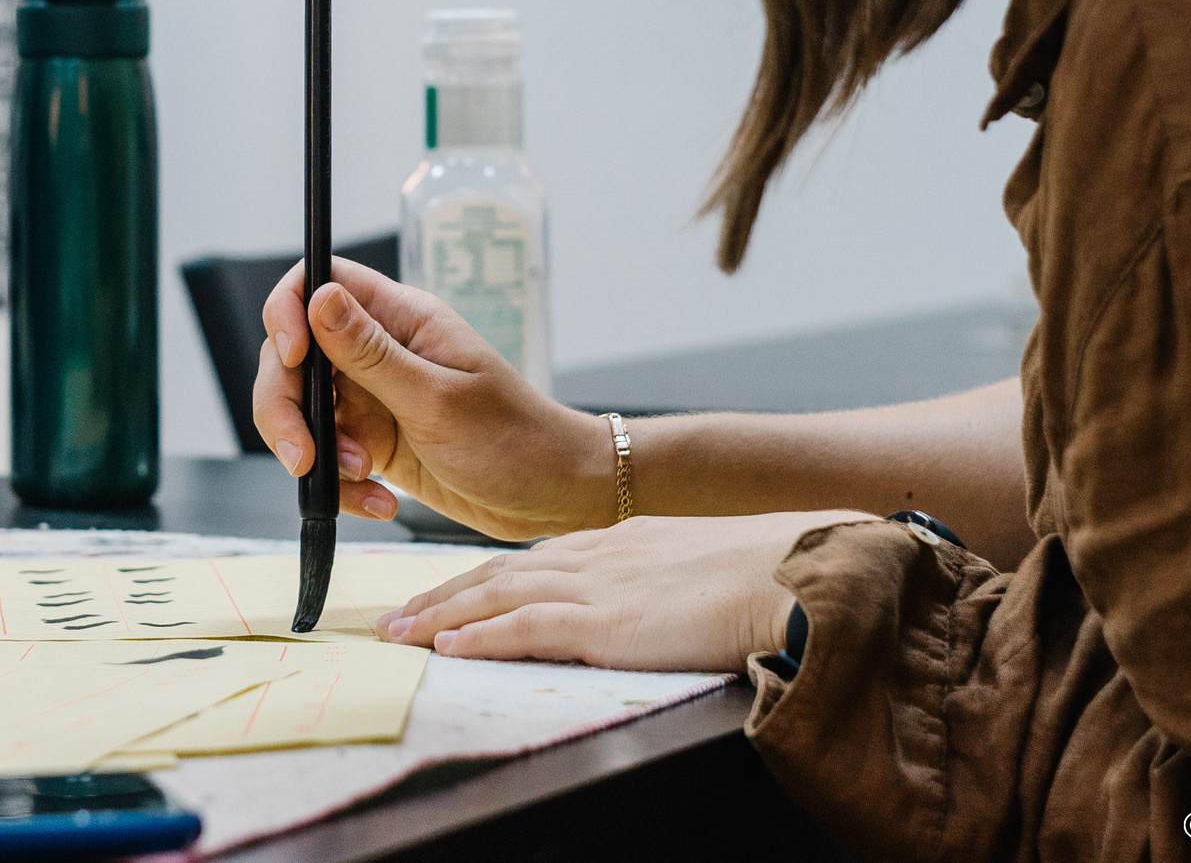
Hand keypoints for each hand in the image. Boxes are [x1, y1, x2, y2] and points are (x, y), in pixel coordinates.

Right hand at [251, 257, 613, 540]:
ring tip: (359, 479)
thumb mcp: (438, 399)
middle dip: (286, 406)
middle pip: (295, 355)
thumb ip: (370, 353)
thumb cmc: (515, 439)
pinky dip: (342, 484)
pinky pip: (330, 456)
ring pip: (306, 410)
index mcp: (402, 319)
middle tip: (302, 456)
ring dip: (315, 453)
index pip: (320, 283)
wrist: (555, 495)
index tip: (290, 357)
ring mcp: (375, 397)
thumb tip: (317, 298)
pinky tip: (378, 501)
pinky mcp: (376, 441)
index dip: (288, 312)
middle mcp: (381, 351)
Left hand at [374, 511, 875, 670]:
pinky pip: (529, 627)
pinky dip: (483, 636)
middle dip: (441, 596)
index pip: (529, 559)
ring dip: (442, 616)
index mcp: (618, 542)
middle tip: (393, 616)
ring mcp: (600, 586)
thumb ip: (661, 582)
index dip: (478, 577)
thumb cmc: (764, 572)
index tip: (442, 593)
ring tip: (399, 635)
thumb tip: (652, 606)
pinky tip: (449, 648)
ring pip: (497, 595)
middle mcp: (597, 556)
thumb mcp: (696, 566)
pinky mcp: (609, 621)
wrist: (798, 571)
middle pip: (497, 572)